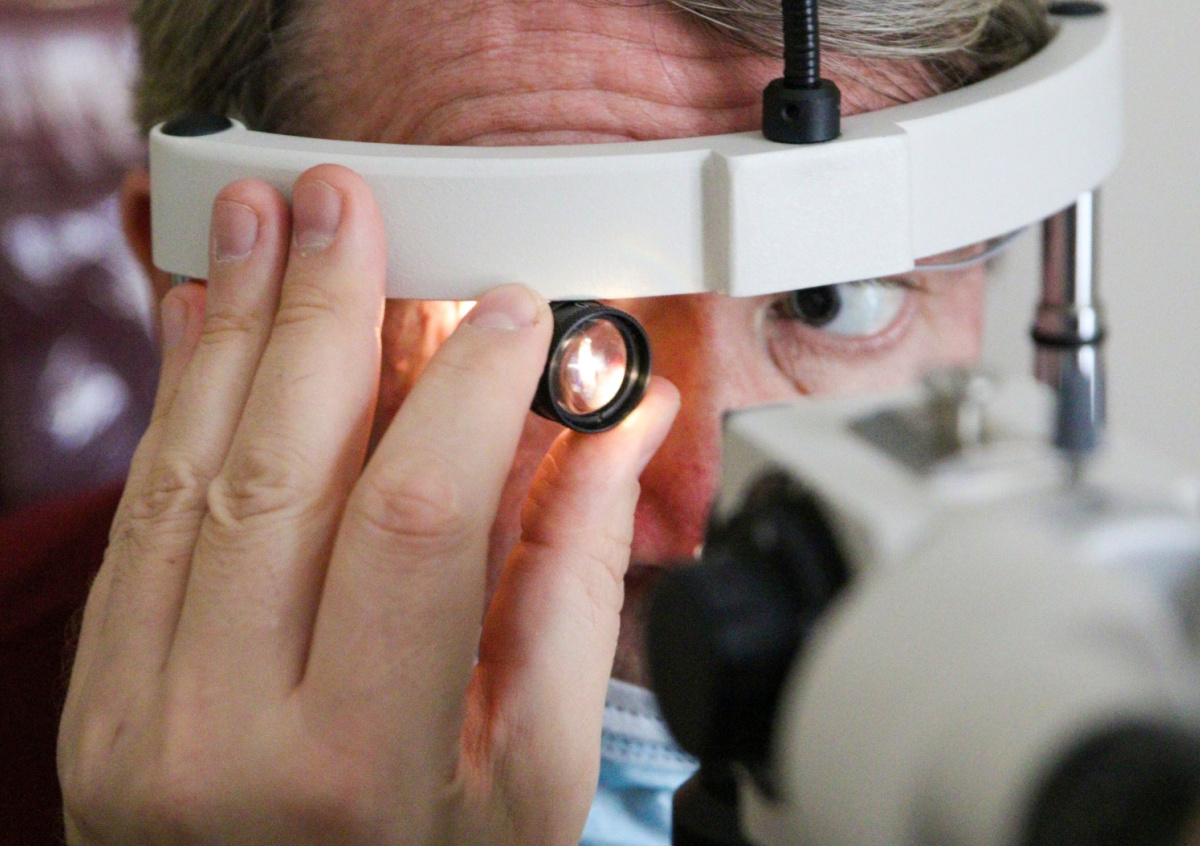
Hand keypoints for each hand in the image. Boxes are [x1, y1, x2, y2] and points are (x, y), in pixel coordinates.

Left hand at [58, 165, 677, 844]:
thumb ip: (572, 588)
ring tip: (266, 230)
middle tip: (349, 207)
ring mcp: (138, 717)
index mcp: (364, 762)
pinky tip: (206, 328)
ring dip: (234, 334)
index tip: (514, 315)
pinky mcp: (100, 698)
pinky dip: (173, 406)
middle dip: (326, 313)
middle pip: (283, 470)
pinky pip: (135, 522)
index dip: (473, 391)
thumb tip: (612, 434)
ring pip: (190, 478)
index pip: (417, 518)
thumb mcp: (536, 775)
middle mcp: (225, 737)